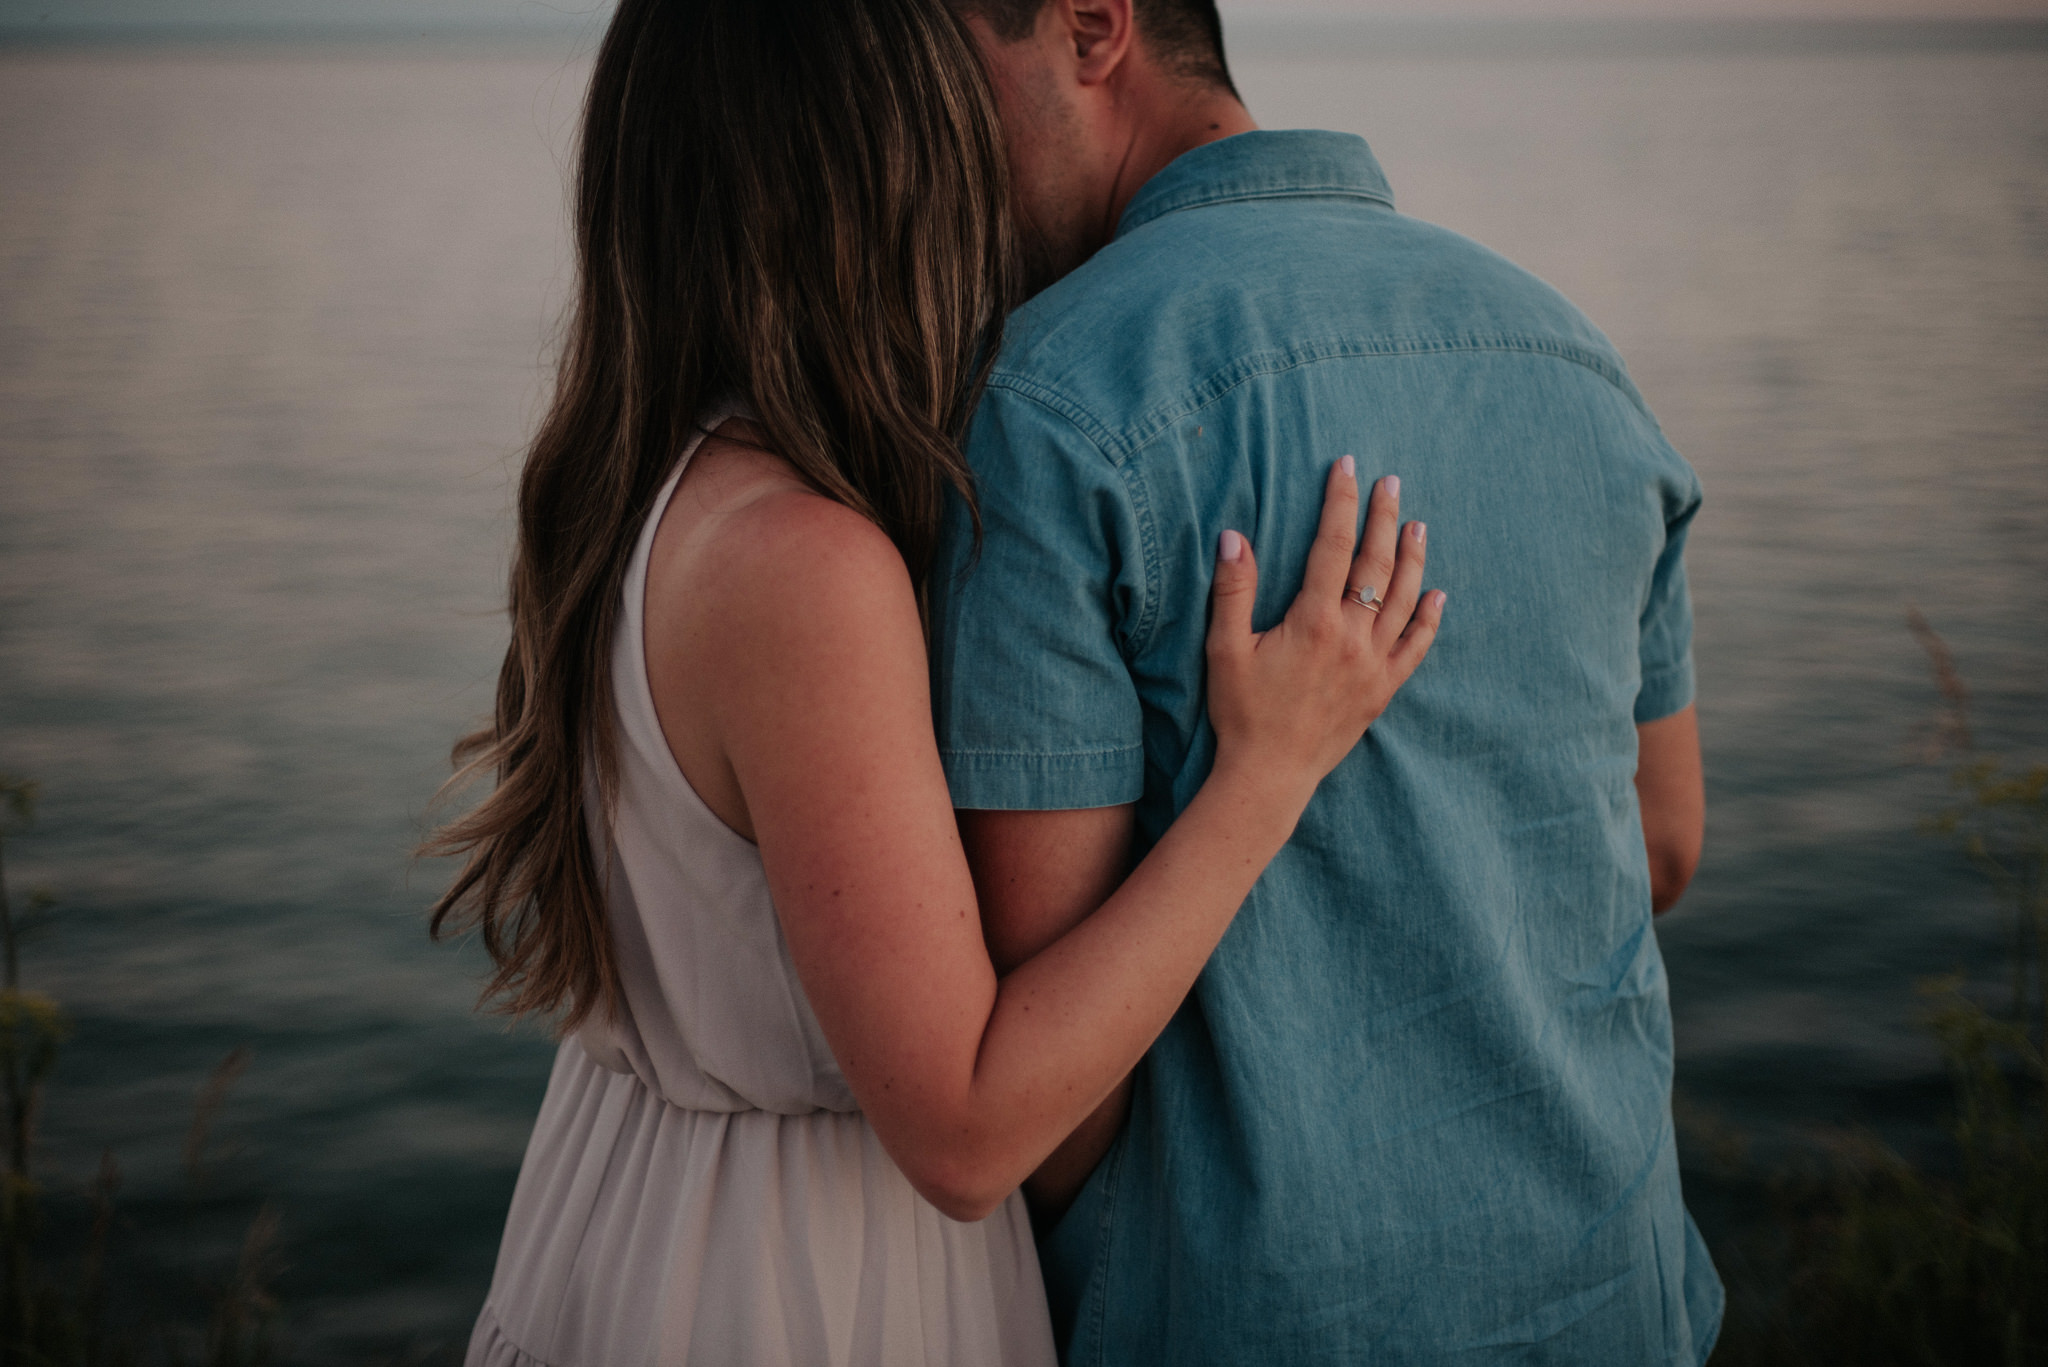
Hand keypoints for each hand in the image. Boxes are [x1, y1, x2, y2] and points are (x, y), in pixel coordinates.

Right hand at [1205, 459, 1443, 800]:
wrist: (1269, 774)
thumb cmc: (1242, 711)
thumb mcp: (1225, 648)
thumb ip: (1233, 590)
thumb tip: (1233, 536)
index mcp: (1313, 621)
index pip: (1333, 546)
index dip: (1340, 502)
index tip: (1347, 467)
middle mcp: (1352, 637)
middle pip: (1376, 565)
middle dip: (1384, 518)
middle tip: (1391, 482)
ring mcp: (1373, 664)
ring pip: (1404, 600)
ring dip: (1413, 559)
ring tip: (1418, 526)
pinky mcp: (1383, 690)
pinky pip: (1416, 648)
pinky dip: (1430, 620)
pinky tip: (1438, 596)